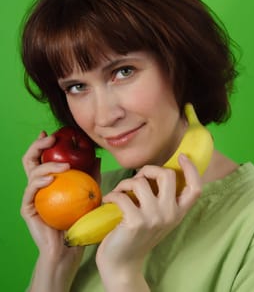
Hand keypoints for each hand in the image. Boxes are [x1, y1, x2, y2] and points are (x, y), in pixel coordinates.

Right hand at [21, 131, 82, 261]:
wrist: (70, 247)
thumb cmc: (80, 220)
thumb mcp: (90, 193)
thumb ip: (91, 175)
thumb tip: (97, 156)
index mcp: (49, 180)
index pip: (42, 158)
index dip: (43, 144)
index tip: (53, 134)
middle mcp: (37, 186)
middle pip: (30, 160)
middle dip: (38, 146)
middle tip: (51, 139)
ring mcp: (31, 196)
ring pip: (31, 172)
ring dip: (47, 164)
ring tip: (64, 165)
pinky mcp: (28, 208)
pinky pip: (30, 191)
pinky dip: (40, 182)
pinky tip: (50, 180)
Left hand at [96, 154, 201, 276]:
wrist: (123, 264)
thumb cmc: (137, 235)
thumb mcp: (157, 217)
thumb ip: (162, 198)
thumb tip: (153, 171)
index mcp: (178, 213)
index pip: (195, 188)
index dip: (192, 169)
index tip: (183, 156)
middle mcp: (170, 214)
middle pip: (167, 175)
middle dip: (148, 170)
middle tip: (137, 179)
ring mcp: (154, 218)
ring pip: (140, 182)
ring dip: (124, 183)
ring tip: (119, 193)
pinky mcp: (136, 222)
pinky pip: (122, 195)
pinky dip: (112, 194)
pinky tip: (109, 200)